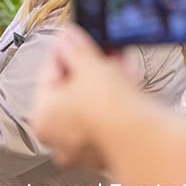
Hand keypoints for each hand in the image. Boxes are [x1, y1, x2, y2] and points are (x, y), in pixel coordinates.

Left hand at [29, 24, 140, 166]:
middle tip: (97, 46)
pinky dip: (116, 96)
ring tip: (117, 57)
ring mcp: (87, 147)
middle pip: (72, 90)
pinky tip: (126, 77)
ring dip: (105, 77)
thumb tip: (68, 37)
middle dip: (88, 64)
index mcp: (42, 119)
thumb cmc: (106, 109)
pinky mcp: (114, 149)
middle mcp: (60, 139)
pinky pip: (109, 115)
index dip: (64, 49)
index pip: (49, 73)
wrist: (143, 138)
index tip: (73, 36)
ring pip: (92, 103)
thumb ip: (75, 48)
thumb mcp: (88, 65)